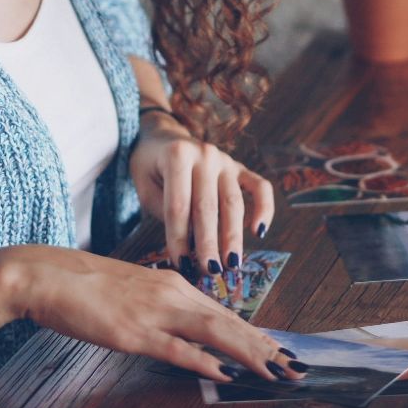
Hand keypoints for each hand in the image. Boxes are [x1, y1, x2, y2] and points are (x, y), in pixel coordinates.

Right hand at [4, 246, 302, 382]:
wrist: (46, 276)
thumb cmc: (86, 286)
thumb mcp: (134, 294)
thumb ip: (163, 311)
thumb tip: (187, 332)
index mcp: (174, 286)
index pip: (226, 314)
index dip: (258, 335)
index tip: (283, 352)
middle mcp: (172, 295)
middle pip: (230, 323)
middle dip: (266, 347)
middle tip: (296, 367)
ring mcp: (154, 312)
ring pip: (214, 333)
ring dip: (249, 354)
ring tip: (276, 371)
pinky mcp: (132, 332)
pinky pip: (175, 348)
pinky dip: (203, 360)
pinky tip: (225, 372)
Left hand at [128, 113, 275, 277]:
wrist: (164, 136)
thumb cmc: (151, 166)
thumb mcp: (143, 183)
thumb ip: (162, 208)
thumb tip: (188, 243)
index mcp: (177, 155)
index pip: (179, 206)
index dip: (179, 238)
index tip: (182, 264)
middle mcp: (205, 154)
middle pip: (208, 206)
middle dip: (209, 243)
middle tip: (210, 271)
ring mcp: (226, 160)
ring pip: (233, 202)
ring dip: (234, 236)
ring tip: (232, 264)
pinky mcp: (241, 167)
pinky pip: (260, 187)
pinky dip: (264, 208)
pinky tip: (258, 232)